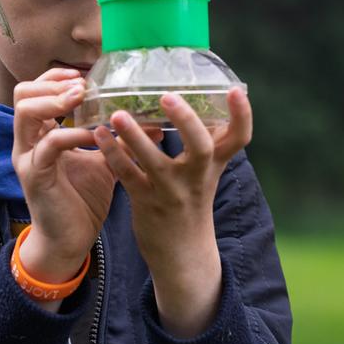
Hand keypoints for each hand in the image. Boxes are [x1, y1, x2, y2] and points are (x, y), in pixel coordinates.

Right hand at [11, 68, 115, 284]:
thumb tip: (154, 124)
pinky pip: (50, 144)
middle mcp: (28, 141)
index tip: (85, 74)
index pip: (36, 89)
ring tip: (83, 99)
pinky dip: (73, 133)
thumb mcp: (104, 161)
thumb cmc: (83, 199)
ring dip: (56, 100)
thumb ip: (119, 140)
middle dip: (53, 83)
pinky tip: (95, 134)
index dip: (58, 77)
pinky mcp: (34, 175)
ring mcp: (28, 157)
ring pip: (26, 111)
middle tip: (84, 85)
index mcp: (41, 133)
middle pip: (23, 93)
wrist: (70, 241)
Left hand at [92, 87, 251, 335]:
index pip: (240, 138)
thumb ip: (206, 140)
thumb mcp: (206, 172)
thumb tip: (200, 98)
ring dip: (135, 136)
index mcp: (215, 164)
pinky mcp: (147, 202)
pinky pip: (128, 175)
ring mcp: (172, 190)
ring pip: (155, 161)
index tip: (237, 90)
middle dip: (186, 120)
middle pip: (202, 146)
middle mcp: (198, 176)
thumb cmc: (192, 202)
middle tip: (167, 95)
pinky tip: (100, 135)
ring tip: (117, 115)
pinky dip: (113, 154)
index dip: (243, 114)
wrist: (182, 254)